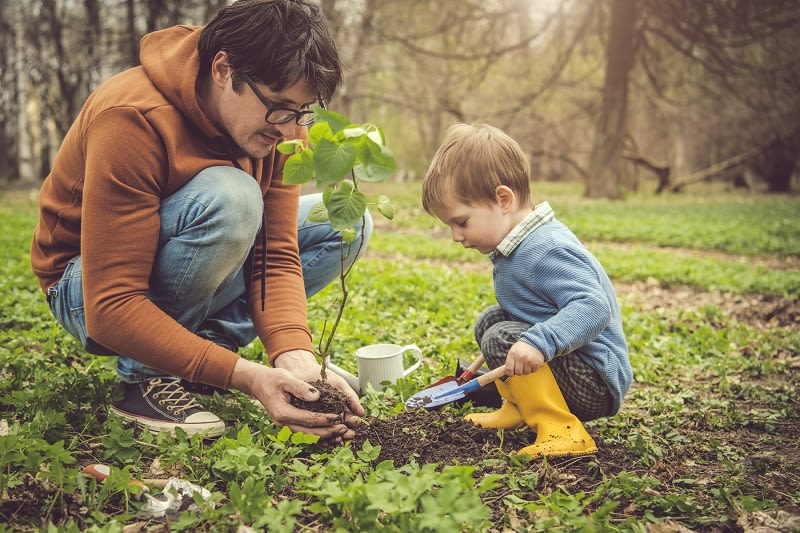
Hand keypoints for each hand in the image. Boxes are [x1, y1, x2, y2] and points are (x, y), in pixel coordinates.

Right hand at [230, 358, 357, 442]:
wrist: (259, 384)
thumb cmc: (273, 379)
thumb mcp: (286, 378)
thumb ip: (300, 387)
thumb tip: (316, 396)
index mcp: (283, 413)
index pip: (308, 419)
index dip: (325, 419)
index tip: (340, 417)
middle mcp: (283, 424)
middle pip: (309, 433)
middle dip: (328, 432)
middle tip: (344, 429)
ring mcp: (285, 427)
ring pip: (308, 437)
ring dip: (325, 437)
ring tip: (341, 435)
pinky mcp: (289, 426)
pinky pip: (305, 435)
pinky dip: (318, 437)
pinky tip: (331, 437)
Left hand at [505, 341, 544, 374]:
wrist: (535, 342)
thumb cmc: (522, 348)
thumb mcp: (513, 352)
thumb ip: (509, 361)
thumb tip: (506, 371)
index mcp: (513, 354)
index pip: (509, 369)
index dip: (509, 373)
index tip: (511, 373)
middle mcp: (521, 357)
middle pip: (518, 372)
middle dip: (518, 371)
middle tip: (520, 367)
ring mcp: (529, 360)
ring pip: (526, 373)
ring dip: (525, 370)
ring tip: (526, 363)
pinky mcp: (537, 363)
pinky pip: (533, 371)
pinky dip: (532, 369)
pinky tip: (531, 362)